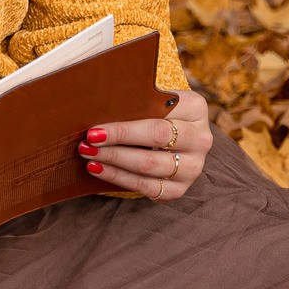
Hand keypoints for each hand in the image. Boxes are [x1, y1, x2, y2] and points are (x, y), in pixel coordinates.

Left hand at [78, 90, 211, 200]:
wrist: (172, 136)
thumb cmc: (153, 112)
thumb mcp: (152, 100)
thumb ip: (135, 100)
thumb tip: (96, 103)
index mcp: (196, 108)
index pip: (158, 117)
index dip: (124, 127)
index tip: (94, 129)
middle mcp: (201, 139)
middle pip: (156, 139)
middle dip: (117, 142)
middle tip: (87, 142)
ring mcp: (192, 167)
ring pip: (150, 165)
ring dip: (115, 161)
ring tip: (89, 156)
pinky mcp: (180, 188)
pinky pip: (147, 187)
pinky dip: (119, 178)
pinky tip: (99, 170)